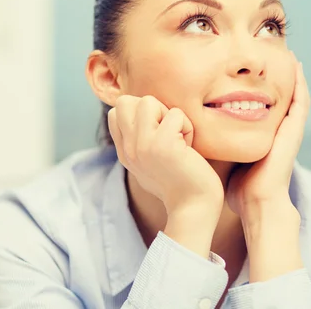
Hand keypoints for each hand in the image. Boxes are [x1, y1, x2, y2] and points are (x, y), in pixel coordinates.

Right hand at [108, 95, 223, 216]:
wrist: (195, 208)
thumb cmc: (183, 183)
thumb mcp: (151, 161)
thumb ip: (141, 141)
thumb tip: (141, 110)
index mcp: (125, 153)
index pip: (115, 112)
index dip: (140, 113)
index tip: (158, 132)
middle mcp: (128, 149)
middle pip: (125, 101)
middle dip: (152, 108)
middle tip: (168, 131)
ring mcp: (143, 147)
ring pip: (148, 101)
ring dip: (170, 115)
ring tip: (178, 138)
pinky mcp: (162, 146)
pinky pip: (176, 114)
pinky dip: (188, 127)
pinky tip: (189, 149)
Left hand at [227, 54, 310, 216]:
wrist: (257, 203)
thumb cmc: (239, 189)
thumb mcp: (227, 160)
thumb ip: (219, 147)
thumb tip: (194, 139)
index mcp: (266, 138)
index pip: (267, 107)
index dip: (263, 89)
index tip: (255, 71)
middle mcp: (280, 132)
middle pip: (283, 98)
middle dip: (279, 77)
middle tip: (275, 54)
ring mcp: (289, 132)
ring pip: (296, 96)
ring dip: (294, 76)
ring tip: (290, 54)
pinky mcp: (294, 132)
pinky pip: (301, 103)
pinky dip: (300, 85)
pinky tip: (297, 68)